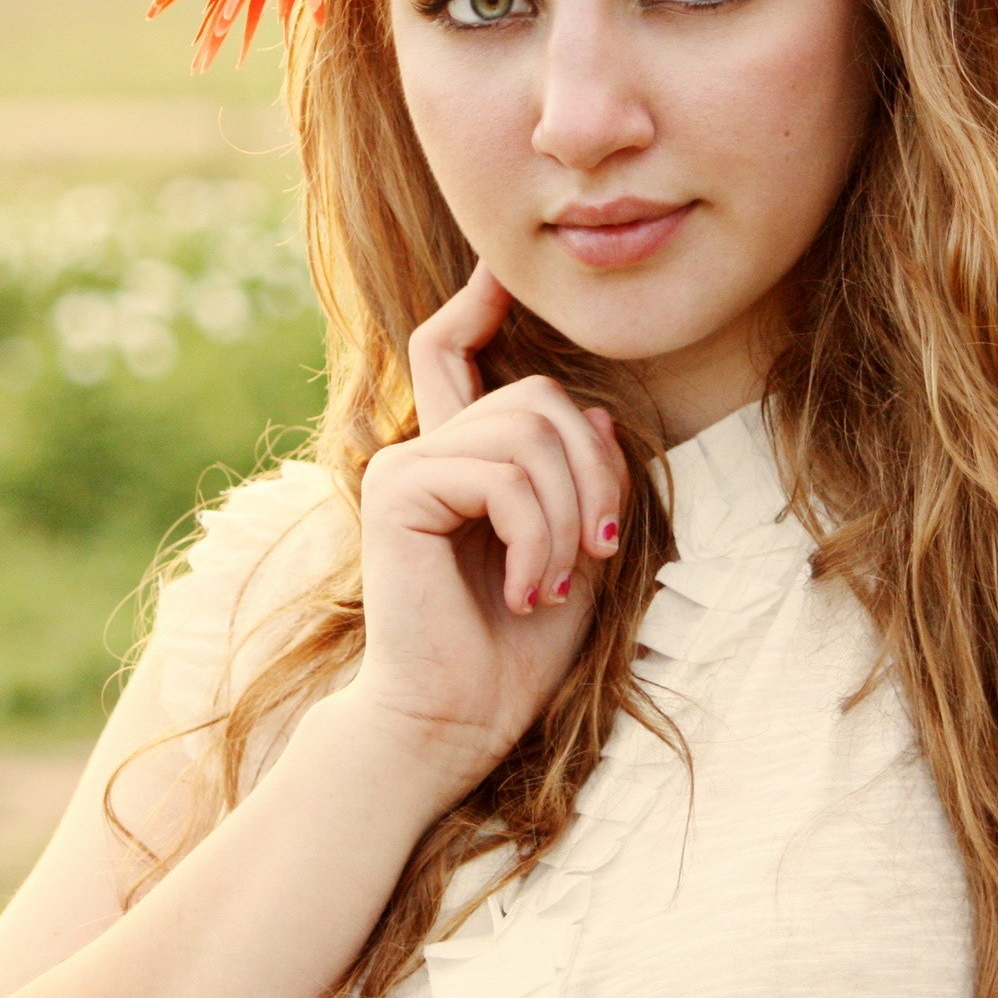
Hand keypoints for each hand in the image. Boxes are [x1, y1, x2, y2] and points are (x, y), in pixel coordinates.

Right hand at [338, 260, 632, 793]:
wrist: (453, 725)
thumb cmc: (511, 654)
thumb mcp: (572, 554)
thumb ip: (580, 484)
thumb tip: (600, 417)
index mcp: (456, 461)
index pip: (452, 355)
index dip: (475, 305)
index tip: (500, 272)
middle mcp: (424, 452)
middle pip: (538, 398)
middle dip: (594, 470)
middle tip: (597, 549)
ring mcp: (405, 467)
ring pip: (530, 433)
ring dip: (569, 516)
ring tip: (556, 583)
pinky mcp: (397, 493)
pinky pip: (503, 476)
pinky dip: (539, 537)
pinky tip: (528, 592)